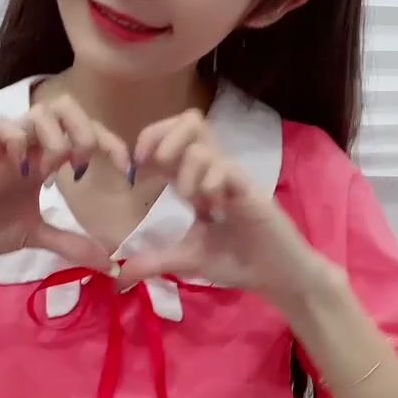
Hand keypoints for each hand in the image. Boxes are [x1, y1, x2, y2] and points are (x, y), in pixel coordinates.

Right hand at [0, 96, 129, 272]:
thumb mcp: (38, 236)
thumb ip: (72, 244)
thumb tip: (110, 265)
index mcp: (46, 157)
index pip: (86, 133)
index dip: (111, 144)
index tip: (128, 171)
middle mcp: (30, 145)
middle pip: (66, 106)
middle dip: (85, 130)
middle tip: (82, 165)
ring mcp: (6, 144)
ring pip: (38, 112)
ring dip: (56, 138)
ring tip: (53, 171)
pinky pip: (2, 126)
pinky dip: (19, 142)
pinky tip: (22, 170)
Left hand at [116, 108, 330, 311]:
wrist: (276, 276)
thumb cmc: (239, 261)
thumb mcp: (189, 261)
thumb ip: (156, 261)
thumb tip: (121, 275)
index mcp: (197, 180)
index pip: (172, 137)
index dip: (150, 140)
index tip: (137, 167)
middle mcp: (214, 171)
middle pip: (190, 121)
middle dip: (163, 135)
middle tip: (156, 166)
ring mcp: (232, 178)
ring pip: (202, 143)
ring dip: (185, 169)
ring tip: (191, 199)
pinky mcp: (249, 190)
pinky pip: (224, 168)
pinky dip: (209, 183)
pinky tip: (212, 209)